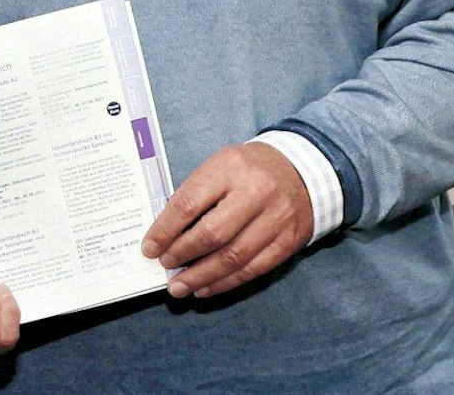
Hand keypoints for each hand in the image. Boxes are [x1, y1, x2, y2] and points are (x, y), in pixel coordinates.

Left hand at [140, 142, 311, 299]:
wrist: (303, 170)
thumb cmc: (250, 170)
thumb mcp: (221, 165)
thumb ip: (196, 194)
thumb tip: (165, 233)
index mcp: (230, 167)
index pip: (189, 204)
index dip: (165, 231)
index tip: (150, 248)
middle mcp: (256, 191)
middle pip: (211, 234)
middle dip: (182, 254)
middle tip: (165, 266)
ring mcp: (276, 217)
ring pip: (233, 257)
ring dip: (201, 277)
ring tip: (179, 287)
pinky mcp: (288, 240)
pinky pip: (252, 269)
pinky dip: (225, 283)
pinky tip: (206, 288)